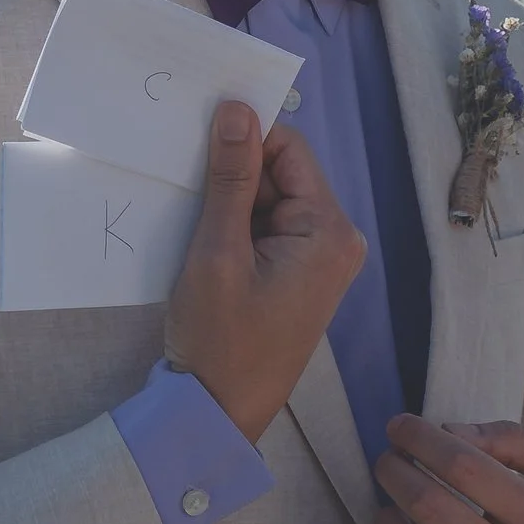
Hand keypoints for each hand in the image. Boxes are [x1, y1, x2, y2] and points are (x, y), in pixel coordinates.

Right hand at [165, 105, 366, 443]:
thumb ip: (230, 178)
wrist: (220, 413)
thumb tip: (237, 110)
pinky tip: (204, 240)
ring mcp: (320, 261)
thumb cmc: (221, 341)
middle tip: (185, 183)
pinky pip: (269, 230)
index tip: (197, 138)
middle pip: (282, 173)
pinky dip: (236, 226)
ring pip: (271, 201)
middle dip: (236, 172)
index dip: (245, 137)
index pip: (290, 149)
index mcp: (329, 232)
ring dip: (231, 201)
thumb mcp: (218, 252)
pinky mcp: (299, 277)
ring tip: (192, 218)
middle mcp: (337, 241)